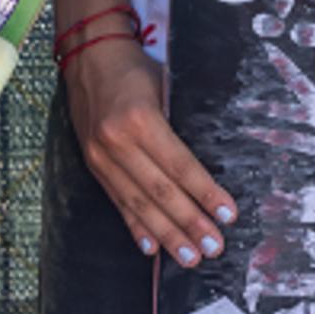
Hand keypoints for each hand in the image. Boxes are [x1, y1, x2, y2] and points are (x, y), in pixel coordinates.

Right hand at [64, 38, 232, 266]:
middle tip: (213, 248)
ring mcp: (101, 156)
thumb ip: (181, 123)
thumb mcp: (164, 85)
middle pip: (160, 191)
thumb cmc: (133, 68)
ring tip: (189, 258)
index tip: (227, 215)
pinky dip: (135, 226)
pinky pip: (117, 201)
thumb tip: (210, 165)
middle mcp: (117, 141)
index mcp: (140, 119)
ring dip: (166, 234)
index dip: (205, 193)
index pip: (180, 165)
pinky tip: (151, 248)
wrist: (87, 55)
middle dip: (189, 223)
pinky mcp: (93, 164)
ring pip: (138, 203)